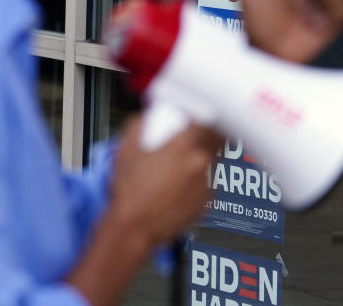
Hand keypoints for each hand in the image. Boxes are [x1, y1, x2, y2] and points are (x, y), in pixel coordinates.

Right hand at [109, 115, 220, 246]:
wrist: (135, 227)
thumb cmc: (130, 194)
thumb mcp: (126, 149)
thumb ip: (138, 125)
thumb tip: (145, 118)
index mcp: (183, 145)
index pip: (206, 119)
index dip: (204, 115)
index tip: (200, 116)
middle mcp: (200, 162)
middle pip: (216, 139)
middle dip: (209, 136)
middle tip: (197, 137)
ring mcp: (206, 183)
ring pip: (211, 163)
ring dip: (201, 161)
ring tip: (180, 169)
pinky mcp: (208, 202)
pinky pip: (208, 185)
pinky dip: (198, 183)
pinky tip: (179, 188)